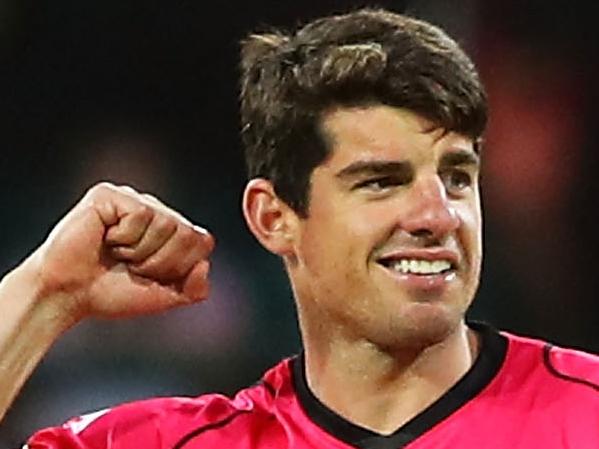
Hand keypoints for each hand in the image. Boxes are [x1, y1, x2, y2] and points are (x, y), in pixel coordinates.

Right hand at [29, 182, 214, 321]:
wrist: (69, 295)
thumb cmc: (112, 293)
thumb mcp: (163, 297)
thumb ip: (194, 289)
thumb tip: (205, 265)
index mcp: (172, 233)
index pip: (203, 242)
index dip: (180, 267)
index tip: (151, 277)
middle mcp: (157, 212)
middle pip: (188, 233)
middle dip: (161, 261)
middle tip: (132, 267)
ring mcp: (135, 200)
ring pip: (167, 222)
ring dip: (140, 251)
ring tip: (118, 254)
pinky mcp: (111, 194)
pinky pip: (140, 214)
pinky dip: (124, 237)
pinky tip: (106, 239)